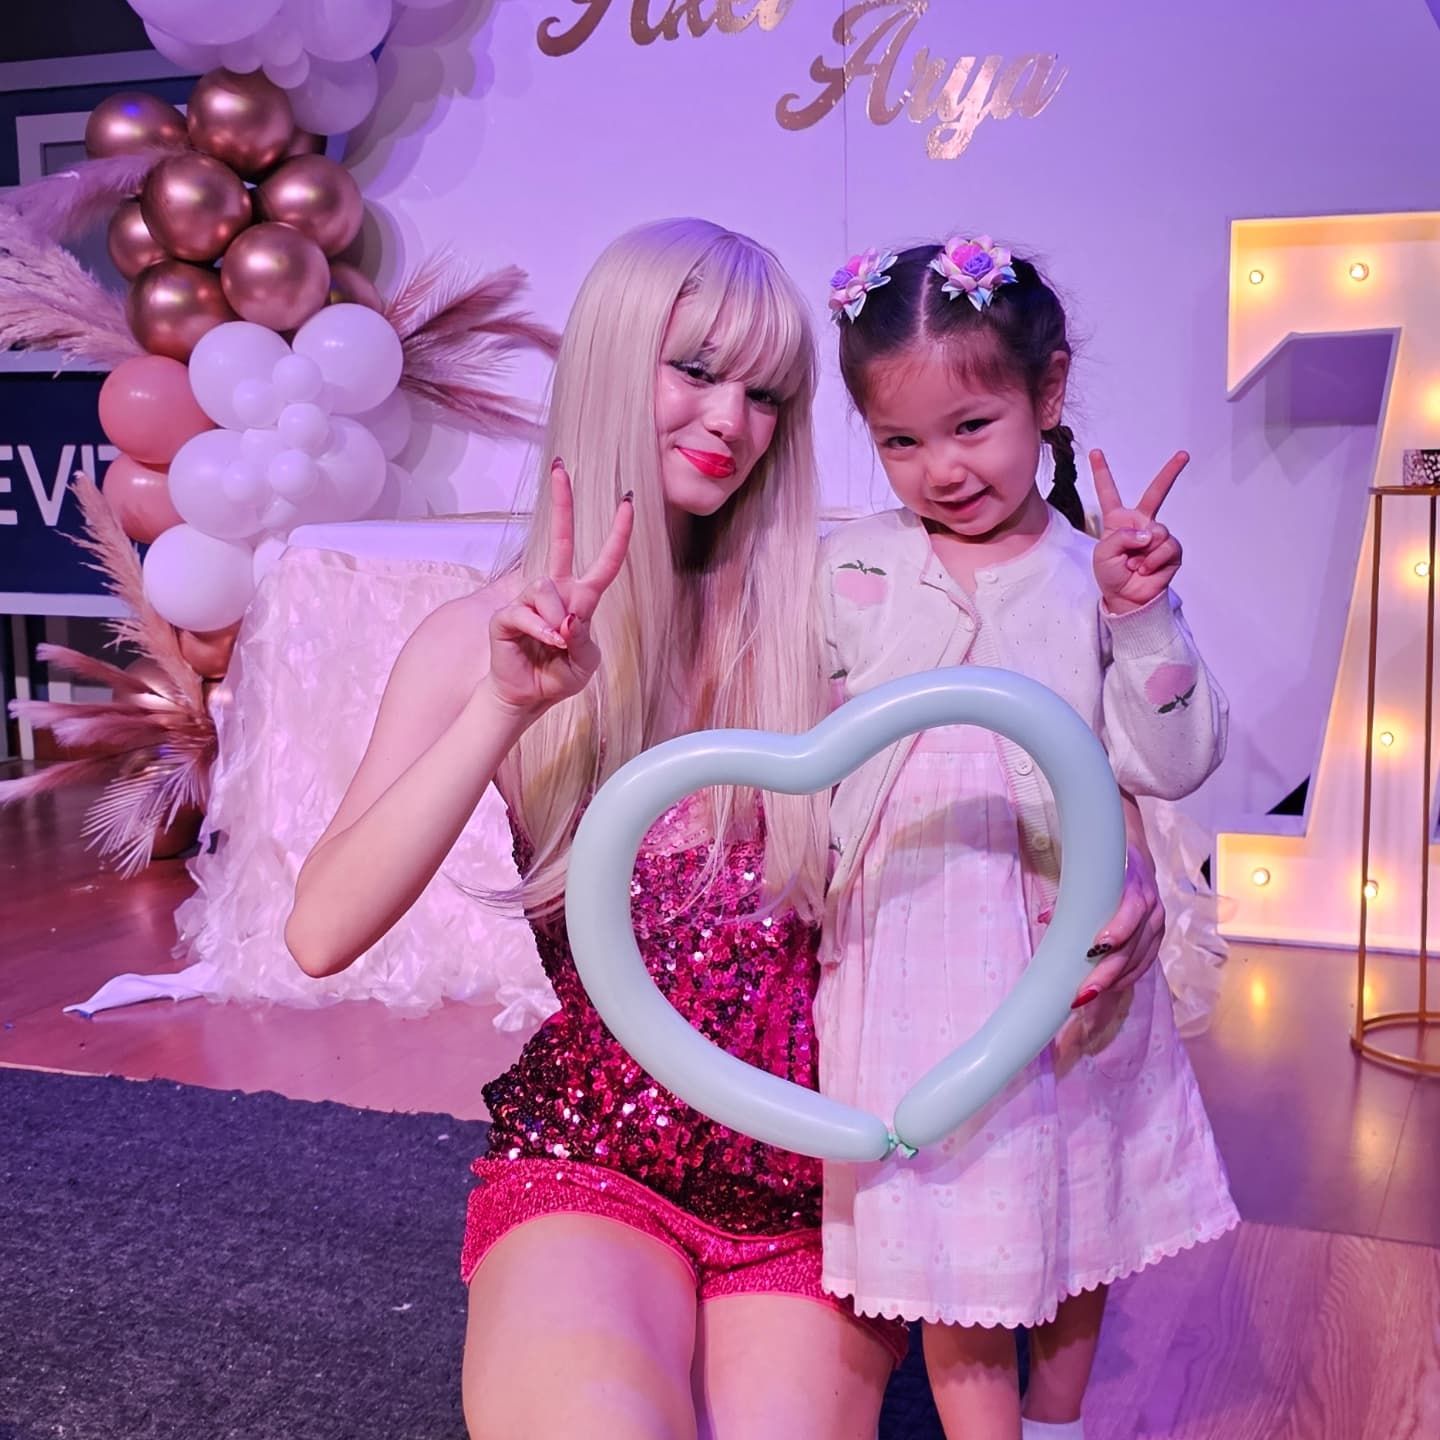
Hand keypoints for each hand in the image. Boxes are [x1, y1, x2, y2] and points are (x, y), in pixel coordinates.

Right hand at [483, 459, 633, 716]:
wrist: (527, 697)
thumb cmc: (558, 676)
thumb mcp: (584, 661)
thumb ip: (583, 638)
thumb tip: (568, 617)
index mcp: (581, 598)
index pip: (605, 561)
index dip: (618, 533)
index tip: (628, 501)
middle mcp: (556, 591)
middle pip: (560, 539)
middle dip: (561, 503)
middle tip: (560, 468)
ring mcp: (529, 599)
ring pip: (548, 588)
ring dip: (558, 620)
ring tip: (555, 644)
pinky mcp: (506, 615)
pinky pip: (527, 611)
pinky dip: (541, 630)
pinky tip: (546, 643)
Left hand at [1070, 842, 1163, 1006]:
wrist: (1136, 859)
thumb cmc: (1107, 870)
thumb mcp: (1091, 873)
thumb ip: (1070, 895)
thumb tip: (1046, 918)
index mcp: (1136, 888)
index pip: (1132, 912)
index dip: (1118, 931)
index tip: (1096, 949)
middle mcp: (1151, 908)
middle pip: (1132, 946)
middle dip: (1108, 971)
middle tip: (1084, 991)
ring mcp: (1157, 924)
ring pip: (1139, 960)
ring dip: (1115, 980)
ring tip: (1089, 995)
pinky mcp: (1157, 937)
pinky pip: (1145, 963)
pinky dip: (1127, 977)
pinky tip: (1111, 987)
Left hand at [1090, 448, 1186, 613]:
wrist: (1127, 598)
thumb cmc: (1111, 574)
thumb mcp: (1103, 553)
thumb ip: (1121, 537)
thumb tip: (1148, 533)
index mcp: (1118, 520)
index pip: (1109, 491)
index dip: (1102, 472)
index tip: (1095, 452)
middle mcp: (1140, 523)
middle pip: (1156, 492)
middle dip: (1170, 473)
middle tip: (1183, 455)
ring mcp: (1157, 535)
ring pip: (1158, 531)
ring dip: (1144, 551)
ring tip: (1135, 565)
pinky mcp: (1172, 550)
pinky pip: (1167, 547)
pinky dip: (1154, 561)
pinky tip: (1146, 569)